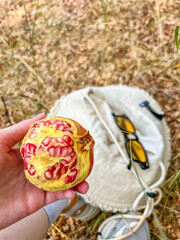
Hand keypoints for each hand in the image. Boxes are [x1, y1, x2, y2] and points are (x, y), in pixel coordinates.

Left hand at [0, 113, 88, 229]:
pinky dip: (66, 195)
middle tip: (87, 163)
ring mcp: (37, 185)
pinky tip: (72, 192)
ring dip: (76, 183)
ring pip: (62, 182)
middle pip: (60, 165)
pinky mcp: (36, 201)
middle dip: (76, 165)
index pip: (52, 148)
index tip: (79, 142)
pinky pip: (55, 197)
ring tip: (85, 184)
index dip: (66, 145)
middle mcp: (35, 168)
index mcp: (28, 154)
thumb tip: (43, 115)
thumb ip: (21, 130)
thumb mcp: (1, 141)